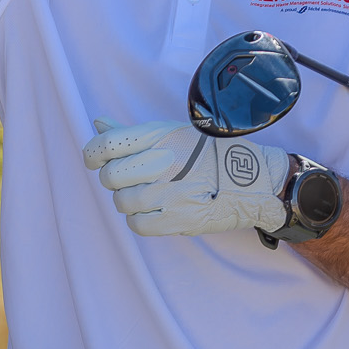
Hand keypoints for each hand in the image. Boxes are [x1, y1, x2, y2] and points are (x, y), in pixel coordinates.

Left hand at [82, 118, 288, 238]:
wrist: (256, 181)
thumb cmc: (209, 155)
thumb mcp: (173, 133)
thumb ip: (132, 133)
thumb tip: (97, 124)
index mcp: (160, 135)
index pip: (106, 144)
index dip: (92, 154)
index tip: (95, 161)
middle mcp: (164, 161)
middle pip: (110, 177)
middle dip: (115, 180)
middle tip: (132, 180)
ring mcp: (171, 192)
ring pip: (122, 202)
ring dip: (131, 201)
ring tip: (153, 194)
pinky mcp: (180, 219)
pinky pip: (137, 225)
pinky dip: (142, 220)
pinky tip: (158, 210)